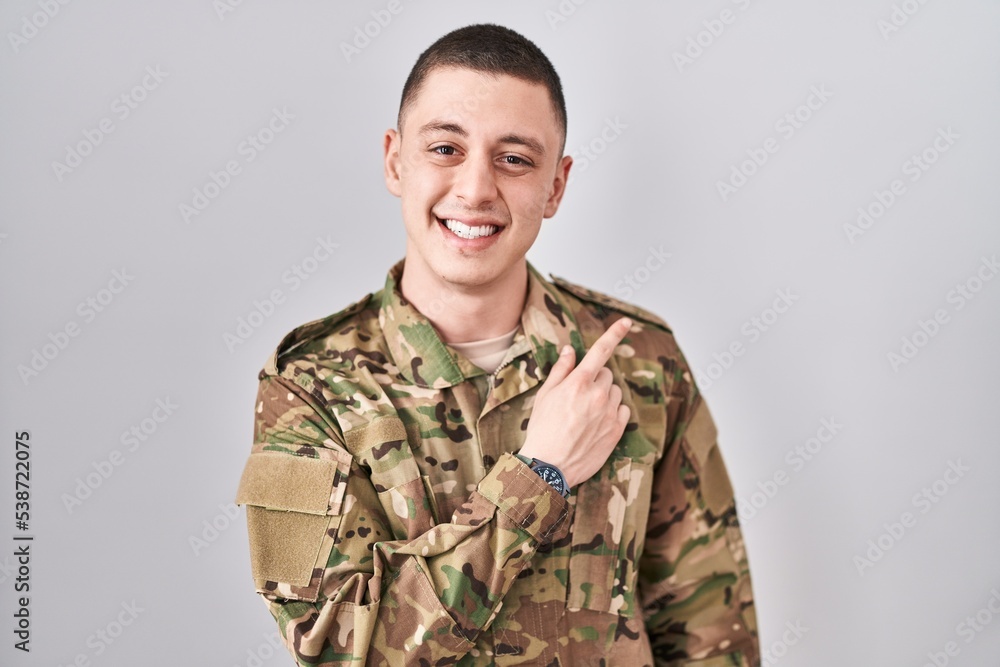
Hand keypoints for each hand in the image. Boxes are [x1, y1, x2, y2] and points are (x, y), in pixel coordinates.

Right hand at [519, 317, 631, 487]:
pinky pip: (623, 410)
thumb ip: (561, 370)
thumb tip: (569, 350)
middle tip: (579, 396)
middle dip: (596, 379)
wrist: (550, 466)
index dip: (614, 333)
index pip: (600, 351)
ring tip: (586, 414)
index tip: (626, 321)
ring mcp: (610, 413)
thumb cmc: (542, 429)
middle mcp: (598, 395)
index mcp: (578, 383)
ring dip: (605, 396)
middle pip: (606, 374)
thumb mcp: (544, 396)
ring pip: (615, 392)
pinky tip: (597, 423)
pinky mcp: (617, 430)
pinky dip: (613, 412)